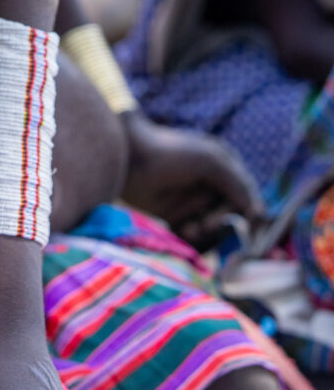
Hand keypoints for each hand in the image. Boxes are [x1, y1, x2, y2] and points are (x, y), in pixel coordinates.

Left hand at [120, 110, 264, 247]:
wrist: (130, 158)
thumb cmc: (171, 153)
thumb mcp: (210, 161)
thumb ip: (237, 184)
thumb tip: (258, 212)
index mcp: (225, 168)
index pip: (247, 198)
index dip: (250, 216)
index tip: (250, 233)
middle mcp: (212, 186)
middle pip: (231, 217)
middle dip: (221, 223)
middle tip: (206, 225)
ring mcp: (194, 202)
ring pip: (213, 230)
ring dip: (205, 232)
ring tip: (190, 228)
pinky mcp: (176, 215)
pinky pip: (193, 236)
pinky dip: (191, 237)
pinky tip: (180, 230)